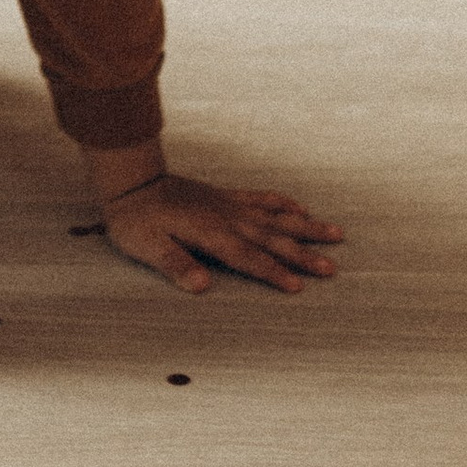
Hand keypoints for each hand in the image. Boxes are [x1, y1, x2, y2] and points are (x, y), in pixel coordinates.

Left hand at [99, 169, 342, 294]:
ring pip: (275, 217)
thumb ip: (175, 265)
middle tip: (332, 268)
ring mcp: (229, 205)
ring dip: (305, 227)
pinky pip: (261, 199)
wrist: (131, 180)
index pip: (249, 258)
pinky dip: (282, 203)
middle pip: (272, 239)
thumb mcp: (147, 247)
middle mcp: (227, 218)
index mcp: (211, 234)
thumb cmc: (135, 219)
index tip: (299, 286)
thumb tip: (202, 286)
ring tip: (335, 233)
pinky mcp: (225, 197)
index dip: (273, 273)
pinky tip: (299, 208)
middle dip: (303, 255)